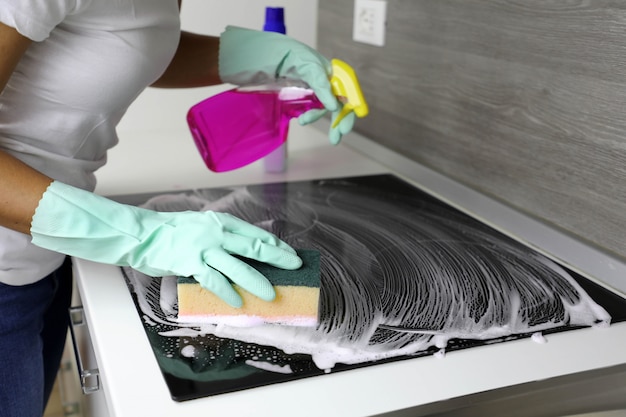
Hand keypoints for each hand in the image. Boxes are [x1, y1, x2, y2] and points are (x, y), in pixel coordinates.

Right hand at [30, 181, 301, 306]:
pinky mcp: (191, 263)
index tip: (290, 254)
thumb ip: (223, 236)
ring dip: (257, 282)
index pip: (255, 234)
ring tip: (270, 294)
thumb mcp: (202, 226)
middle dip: (277, 258)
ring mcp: (205, 248)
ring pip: (239, 266)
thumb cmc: (173, 231)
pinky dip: (228, 293)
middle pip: (254, 246)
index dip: (275, 245)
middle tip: (294, 267)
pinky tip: (238, 303)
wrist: (144, 234)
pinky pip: (215, 280)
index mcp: (222, 222)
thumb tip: (245, 252)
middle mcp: (217, 233)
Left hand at [219, 26, 354, 143]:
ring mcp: (306, 88)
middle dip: (340, 118)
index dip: (350, 105)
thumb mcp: (302, 63)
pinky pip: (308, 109)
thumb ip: (320, 82)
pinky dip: (309, 116)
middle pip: (337, 100)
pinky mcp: (294, 96)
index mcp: (324, 67)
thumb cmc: (273, 52)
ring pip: (323, 108)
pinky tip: (301, 120)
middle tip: (338, 136)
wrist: (244, 59)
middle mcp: (318, 77)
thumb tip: (334, 104)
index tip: (347, 122)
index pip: (345, 87)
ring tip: (305, 122)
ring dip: (320, 119)